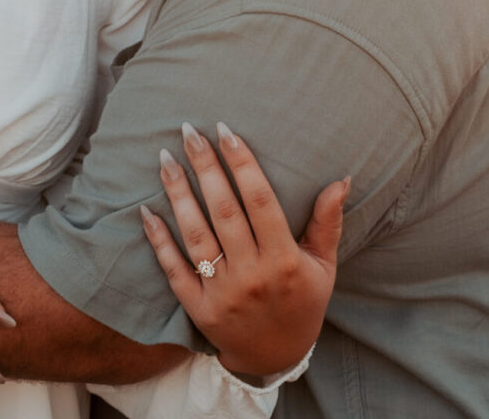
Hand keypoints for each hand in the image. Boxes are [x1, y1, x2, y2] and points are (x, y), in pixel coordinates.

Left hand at [140, 123, 347, 377]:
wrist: (276, 358)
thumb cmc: (302, 302)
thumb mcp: (323, 266)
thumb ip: (327, 222)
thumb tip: (342, 179)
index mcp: (284, 260)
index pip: (260, 201)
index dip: (242, 163)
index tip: (226, 131)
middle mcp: (253, 275)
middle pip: (223, 211)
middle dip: (204, 166)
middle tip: (188, 130)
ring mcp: (223, 293)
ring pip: (195, 234)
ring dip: (178, 193)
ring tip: (165, 158)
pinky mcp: (198, 309)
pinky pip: (174, 268)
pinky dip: (158, 239)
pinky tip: (146, 209)